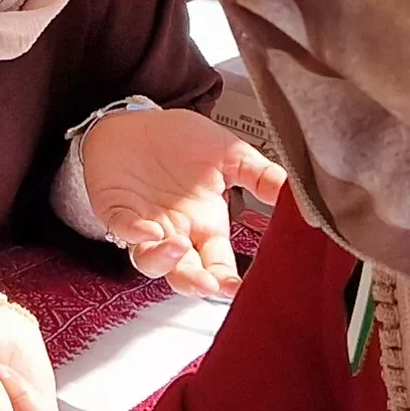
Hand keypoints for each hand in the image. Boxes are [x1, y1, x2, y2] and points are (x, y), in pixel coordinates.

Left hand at [79, 107, 287, 297]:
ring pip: (151, 261)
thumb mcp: (228, 153)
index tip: (239, 287)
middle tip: (211, 285)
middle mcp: (177, 233)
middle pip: (185, 274)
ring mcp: (146, 226)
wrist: (136, 123)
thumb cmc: (178, 141)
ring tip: (179, 248)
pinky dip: (133, 233)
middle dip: (197, 284)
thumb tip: (292, 191)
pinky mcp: (117, 211)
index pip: (219, 265)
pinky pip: (122, 230)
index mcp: (206, 225)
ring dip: (164, 260)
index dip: (227, 281)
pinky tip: (147, 229)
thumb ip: (259, 174)